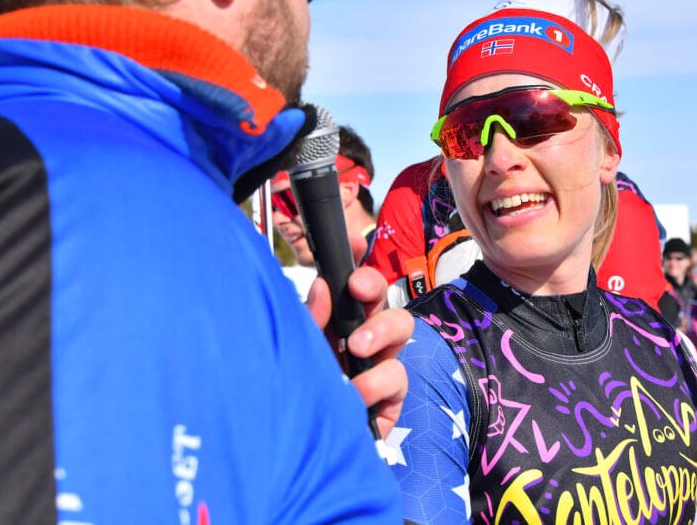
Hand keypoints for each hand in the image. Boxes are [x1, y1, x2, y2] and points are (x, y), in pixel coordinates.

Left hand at [306, 266, 412, 438]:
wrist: (294, 454)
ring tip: (355, 351)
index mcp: (338, 324)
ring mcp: (379, 369)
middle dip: (374, 288)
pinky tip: (354, 394)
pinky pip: (397, 380)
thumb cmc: (294, 395)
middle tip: (356, 291)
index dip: (359, 259)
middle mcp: (363, 341)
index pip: (355, 285)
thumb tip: (321, 284)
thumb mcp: (296, 352)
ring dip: (379, 334)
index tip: (353, 241)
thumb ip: (308, 321)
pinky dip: (376, 384)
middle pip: (383, 298)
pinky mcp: (389, 401)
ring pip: (401, 332)